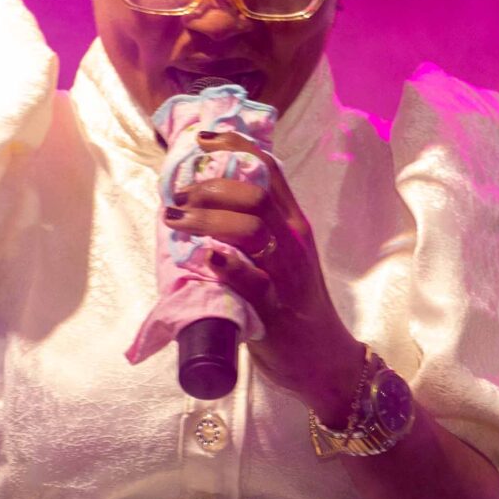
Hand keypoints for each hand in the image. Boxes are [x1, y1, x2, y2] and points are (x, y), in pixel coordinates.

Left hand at [165, 127, 363, 415]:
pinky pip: (253, 279)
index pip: (270, 170)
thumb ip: (254, 230)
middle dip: (209, 188)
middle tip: (176, 198)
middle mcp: (295, 242)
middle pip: (254, 194)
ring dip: (207, 219)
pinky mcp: (276, 308)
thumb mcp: (280, 257)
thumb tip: (209, 203)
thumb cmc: (295, 306)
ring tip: (174, 219)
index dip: (236, 147)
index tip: (202, 139)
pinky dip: (229, 265)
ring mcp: (288, 274)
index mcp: (294, 224)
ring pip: (251, 229)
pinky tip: (207, 256)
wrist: (323, 359)